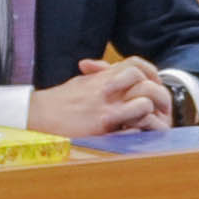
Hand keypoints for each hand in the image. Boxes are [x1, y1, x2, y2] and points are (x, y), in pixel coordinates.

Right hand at [27, 57, 170, 136]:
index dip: (150, 73)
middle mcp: (107, 90)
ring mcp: (106, 109)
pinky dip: (140, 130)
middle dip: (158, 93)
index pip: (136, 65)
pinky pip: (132, 127)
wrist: (36, 115)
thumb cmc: (58, 101)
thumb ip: (98, 76)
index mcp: (102, 78)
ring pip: (143, 103)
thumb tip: (107, 71)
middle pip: (145, 82)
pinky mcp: (101, 128)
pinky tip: (139, 134)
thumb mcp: (80, 83)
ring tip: (150, 121)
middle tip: (161, 106)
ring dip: (150, 112)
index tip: (154, 84)